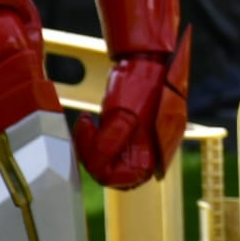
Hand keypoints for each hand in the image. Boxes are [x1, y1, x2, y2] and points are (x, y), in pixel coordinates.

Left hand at [73, 28, 190, 189]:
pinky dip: (102, 139)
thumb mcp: (120, 116)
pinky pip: (117, 151)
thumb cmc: (140, 86)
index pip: (115, 179)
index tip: (89, 130)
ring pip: (112, 163)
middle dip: (92, 153)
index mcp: (152, 156)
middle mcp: (153, 157)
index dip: (95, 160)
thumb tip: (99, 168)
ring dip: (94, 145)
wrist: (151, 62)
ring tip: (92, 122)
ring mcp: (148, 148)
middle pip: (113, 174)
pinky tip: (99, 122)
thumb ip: (109, 145)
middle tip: (86, 126)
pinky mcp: (142, 139)